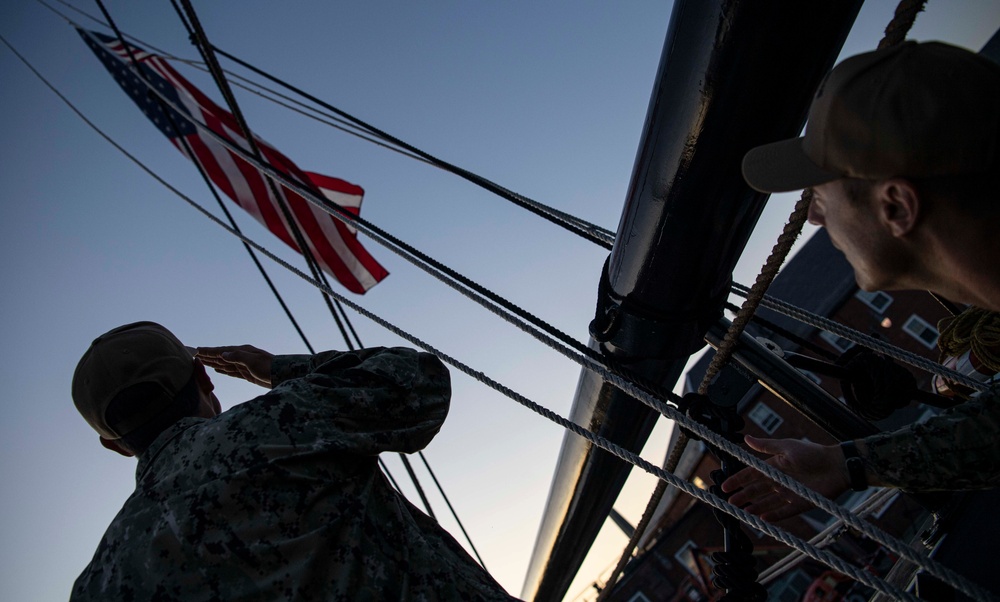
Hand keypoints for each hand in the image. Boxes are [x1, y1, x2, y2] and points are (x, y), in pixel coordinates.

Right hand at [196, 345, 273, 387]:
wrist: (282, 375)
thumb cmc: (268, 367)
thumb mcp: (252, 361)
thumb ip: (237, 357)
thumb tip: (223, 354)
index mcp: (242, 351)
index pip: (221, 350)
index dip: (209, 351)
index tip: (197, 349)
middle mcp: (241, 357)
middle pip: (221, 356)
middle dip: (208, 356)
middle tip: (194, 354)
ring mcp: (243, 365)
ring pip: (224, 364)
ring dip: (213, 362)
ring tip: (202, 361)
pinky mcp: (246, 374)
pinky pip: (231, 371)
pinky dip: (223, 370)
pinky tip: (217, 369)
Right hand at [720, 435, 849, 521]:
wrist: (838, 467)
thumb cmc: (813, 453)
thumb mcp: (786, 447)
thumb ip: (766, 446)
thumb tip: (745, 438)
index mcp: (774, 466)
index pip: (751, 474)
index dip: (737, 480)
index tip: (725, 486)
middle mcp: (779, 481)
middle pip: (756, 490)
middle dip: (742, 496)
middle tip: (730, 502)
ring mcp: (789, 493)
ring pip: (767, 503)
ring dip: (754, 507)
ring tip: (743, 512)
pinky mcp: (800, 504)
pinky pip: (783, 512)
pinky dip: (773, 516)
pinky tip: (761, 518)